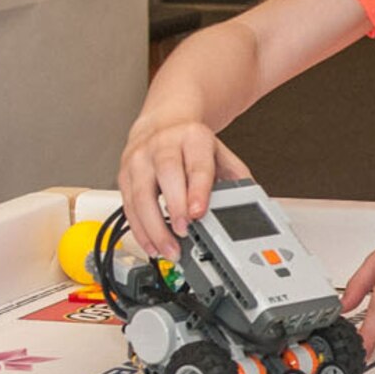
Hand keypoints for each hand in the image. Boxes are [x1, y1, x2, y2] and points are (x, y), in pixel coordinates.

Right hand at [117, 118, 251, 259]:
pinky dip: (140, 230)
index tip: (199, 212)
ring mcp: (139, 160)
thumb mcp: (218, 151)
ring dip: (154, 227)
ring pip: (141, 196)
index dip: (197, 190)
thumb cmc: (192, 144)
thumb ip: (235, 175)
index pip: (196, 165)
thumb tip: (250, 201)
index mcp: (192, 138)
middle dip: (175, 208)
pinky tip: (152, 245)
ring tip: (169, 248)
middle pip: (166, 176)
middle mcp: (162, 146)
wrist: (163, 125)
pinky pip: (128, 206)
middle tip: (185, 232)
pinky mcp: (124, 176)